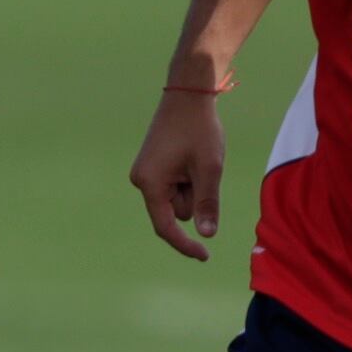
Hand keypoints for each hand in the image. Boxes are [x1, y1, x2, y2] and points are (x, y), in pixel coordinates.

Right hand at [129, 90, 229, 260]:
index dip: (185, 244)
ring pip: (178, 199)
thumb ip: (207, 203)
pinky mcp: (152, 167)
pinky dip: (189, 179)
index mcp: (150, 183)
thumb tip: (206, 235)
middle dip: (195, 198)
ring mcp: (146, 173)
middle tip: (206, 169)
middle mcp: (142, 181)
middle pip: (176, 211)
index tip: (205, 256)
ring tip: (199, 158)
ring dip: (194, 187)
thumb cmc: (199, 130)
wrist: (187, 95)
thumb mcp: (209, 169)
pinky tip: (193, 156)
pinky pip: (175, 186)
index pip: (166, 226)